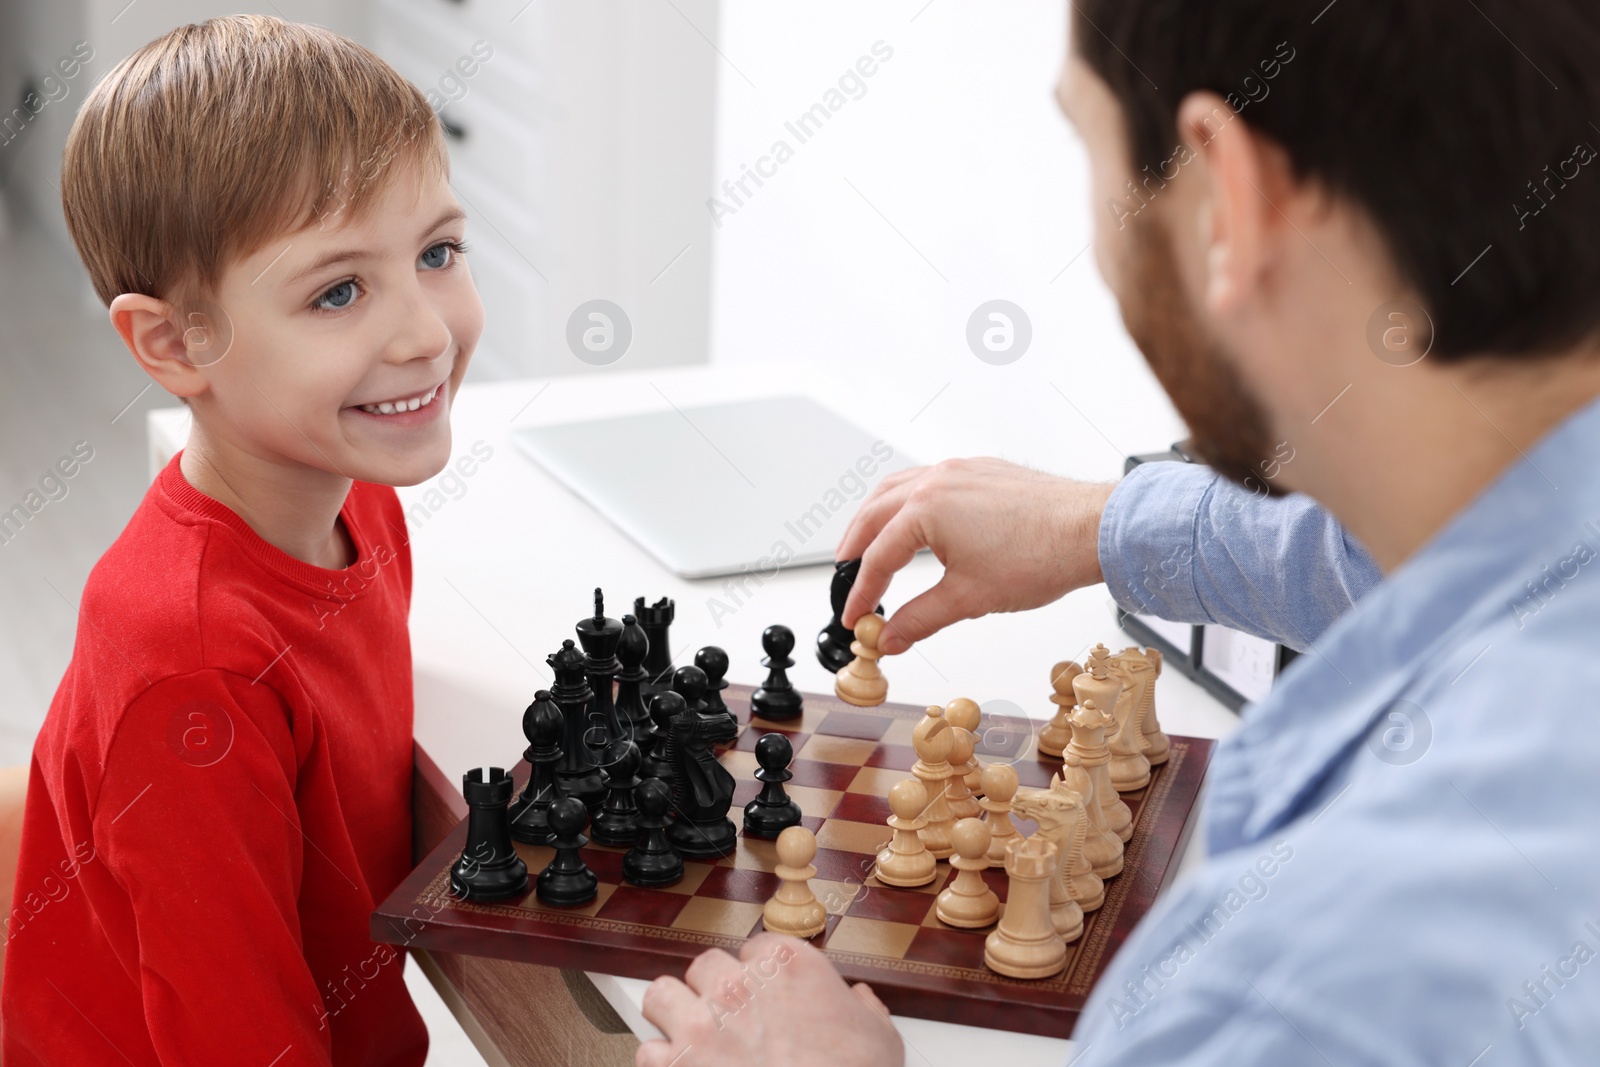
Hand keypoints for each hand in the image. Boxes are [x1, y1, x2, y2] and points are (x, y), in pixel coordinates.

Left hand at [637, 935, 903, 1066]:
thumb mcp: (880, 1039)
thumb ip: (865, 1009)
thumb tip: (861, 1001)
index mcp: (788, 965)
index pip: (755, 948)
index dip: (759, 975)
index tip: (764, 996)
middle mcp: (739, 985)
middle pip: (705, 967)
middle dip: (713, 991)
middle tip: (729, 1019)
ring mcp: (702, 1024)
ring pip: (662, 995)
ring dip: (673, 1014)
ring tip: (690, 1035)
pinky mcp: (675, 1066)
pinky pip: (648, 1050)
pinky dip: (661, 1062)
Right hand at [835, 458, 1115, 654]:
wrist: (1091, 530)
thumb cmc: (1041, 554)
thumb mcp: (969, 598)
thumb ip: (920, 619)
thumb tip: (891, 637)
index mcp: (926, 508)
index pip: (878, 557)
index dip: (861, 592)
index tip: (855, 616)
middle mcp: (937, 480)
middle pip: (874, 514)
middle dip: (854, 549)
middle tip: (846, 578)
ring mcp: (959, 471)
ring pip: (897, 489)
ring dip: (876, 518)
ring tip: (868, 543)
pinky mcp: (980, 471)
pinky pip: (928, 480)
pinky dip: (907, 501)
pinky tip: (915, 518)